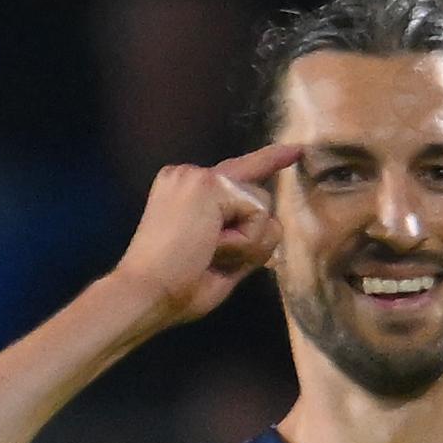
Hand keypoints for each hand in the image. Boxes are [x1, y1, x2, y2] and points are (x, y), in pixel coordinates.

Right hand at [110, 144, 302, 323]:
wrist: (146, 292)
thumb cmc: (176, 288)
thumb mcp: (220, 260)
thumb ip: (245, 237)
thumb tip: (274, 224)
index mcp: (185, 189)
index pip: (237, 172)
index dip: (269, 160)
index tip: (296, 149)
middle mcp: (188, 174)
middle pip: (257, 196)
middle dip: (250, 237)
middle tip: (208, 258)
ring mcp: (198, 175)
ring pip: (261, 206)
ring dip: (246, 242)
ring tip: (207, 252)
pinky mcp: (210, 184)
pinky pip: (258, 215)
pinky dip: (244, 241)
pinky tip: (211, 246)